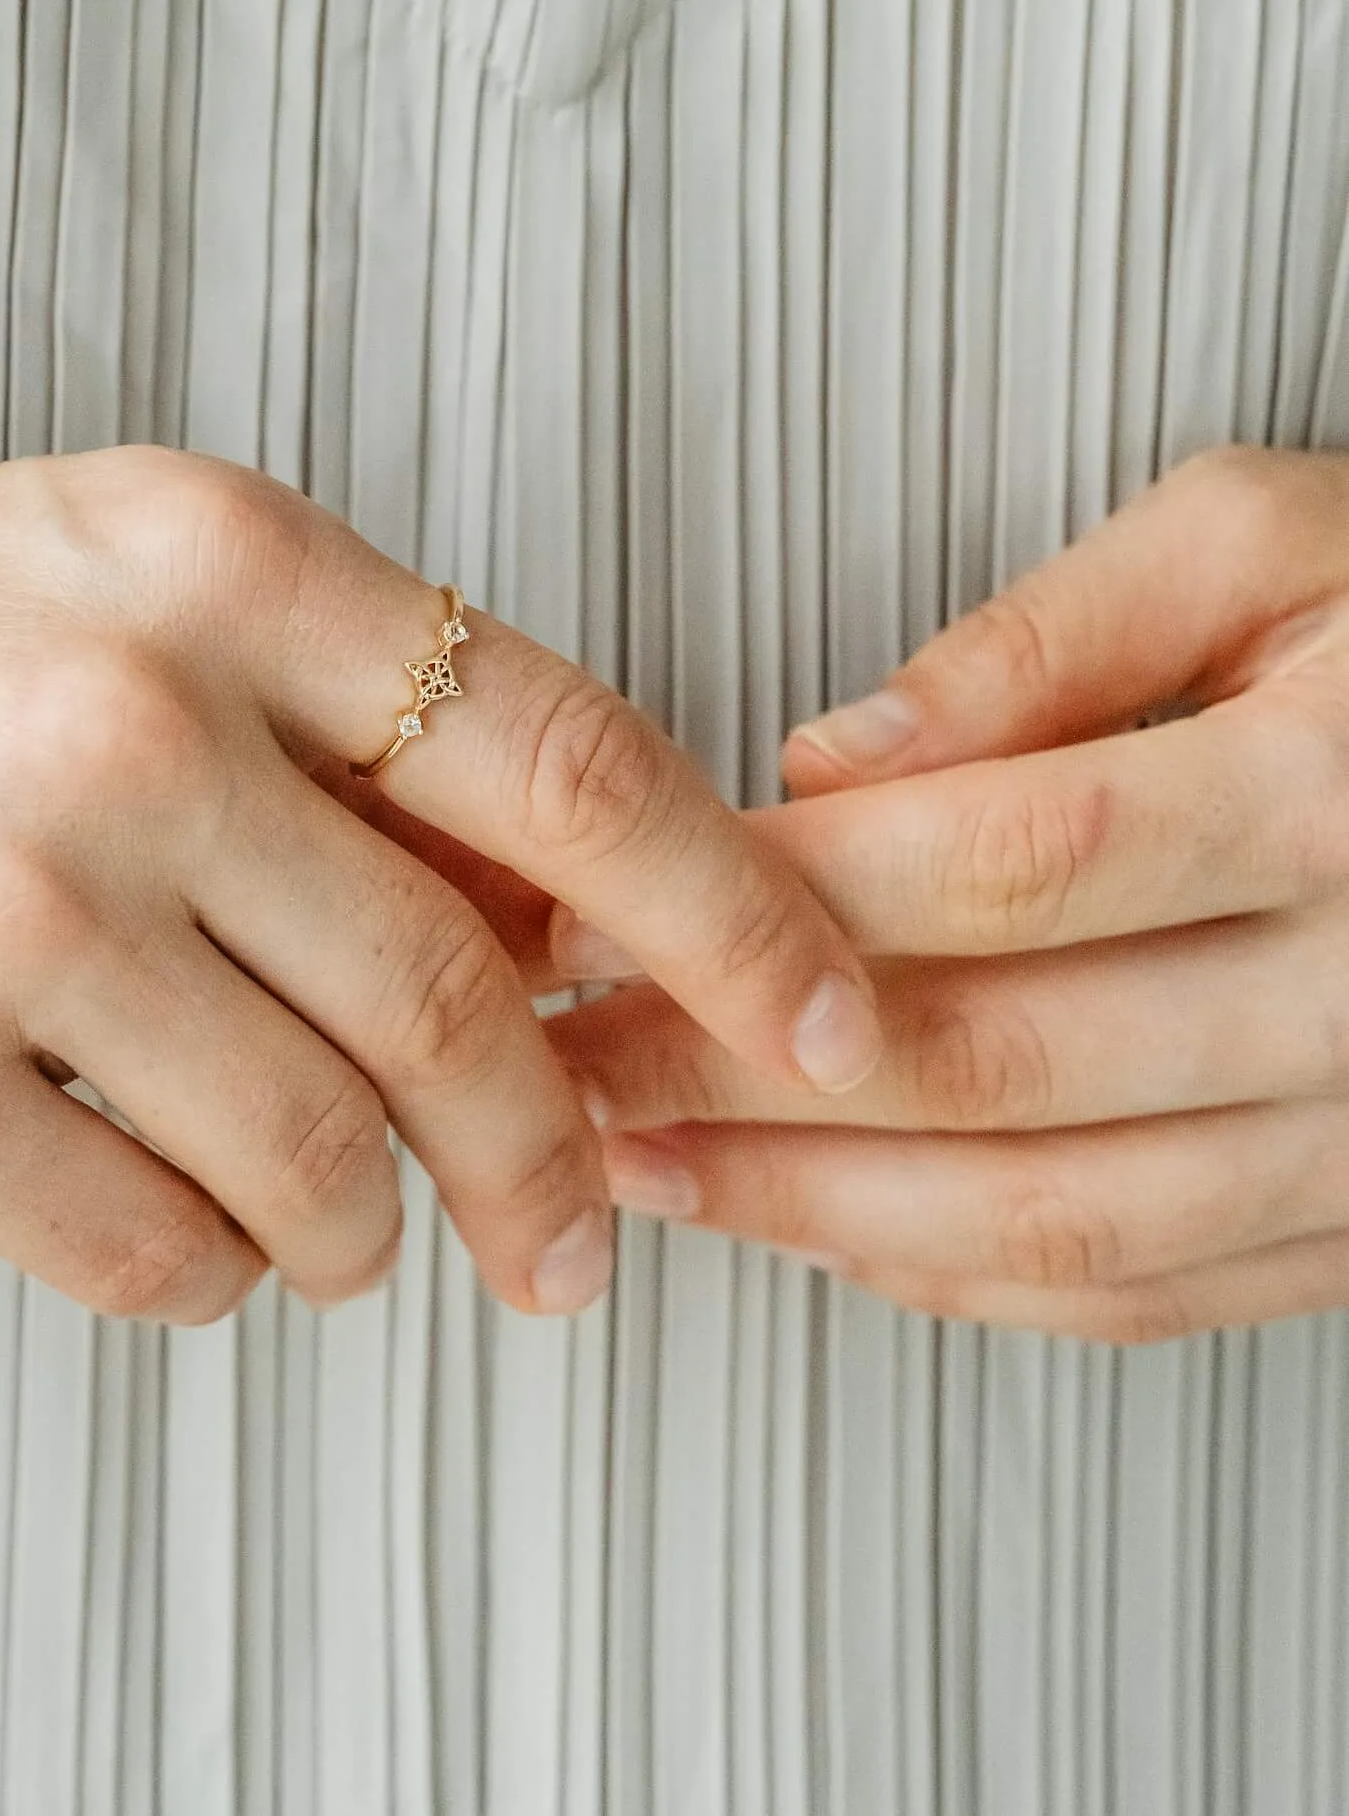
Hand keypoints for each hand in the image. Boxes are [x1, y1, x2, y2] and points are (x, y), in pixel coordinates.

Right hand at [0, 450, 879, 1324]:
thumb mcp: (109, 584)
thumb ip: (341, 729)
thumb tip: (567, 913)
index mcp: (215, 550)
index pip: (568, 754)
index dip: (738, 916)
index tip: (837, 1023)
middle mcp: (128, 713)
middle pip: (465, 999)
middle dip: (557, 1156)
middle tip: (576, 1234)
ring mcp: (4, 900)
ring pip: (329, 1157)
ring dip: (369, 1227)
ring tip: (342, 1218)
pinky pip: (158, 1256)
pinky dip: (204, 1273)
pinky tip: (166, 1213)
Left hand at [550, 445, 1348, 1343]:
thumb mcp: (1269, 537)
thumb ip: (1056, 630)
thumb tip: (843, 757)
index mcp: (1324, 795)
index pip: (1008, 863)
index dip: (783, 899)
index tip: (608, 905)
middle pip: (1002, 1062)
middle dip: (742, 1071)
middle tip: (561, 1058)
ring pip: (1061, 1221)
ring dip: (819, 1213)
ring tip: (639, 1168)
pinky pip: (1150, 1296)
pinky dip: (966, 1288)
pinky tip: (826, 1236)